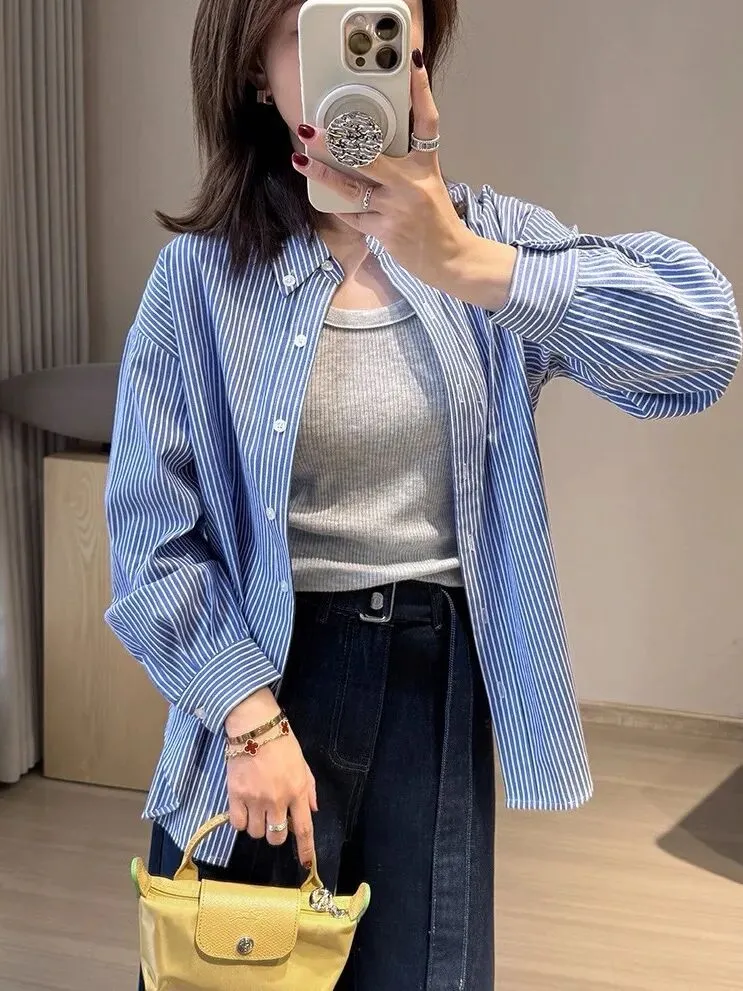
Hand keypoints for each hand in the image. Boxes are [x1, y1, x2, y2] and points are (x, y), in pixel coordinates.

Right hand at [225, 692, 318, 867]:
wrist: (255, 727)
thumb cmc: (282, 743)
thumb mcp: (302, 763)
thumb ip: (308, 788)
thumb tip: (313, 810)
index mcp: (296, 791)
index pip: (304, 828)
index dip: (306, 850)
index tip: (306, 864)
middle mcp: (277, 800)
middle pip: (276, 837)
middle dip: (276, 834)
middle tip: (273, 821)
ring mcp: (255, 799)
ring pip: (256, 833)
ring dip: (257, 826)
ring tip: (257, 809)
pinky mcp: (236, 795)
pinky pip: (238, 824)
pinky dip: (241, 821)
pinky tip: (243, 809)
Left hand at [292, 50, 517, 310]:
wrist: (449, 259)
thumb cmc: (434, 221)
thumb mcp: (427, 184)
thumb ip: (403, 166)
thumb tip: (366, 149)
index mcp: (426, 166)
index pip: (427, 122)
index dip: (422, 92)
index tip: (415, 66)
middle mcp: (412, 183)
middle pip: (369, 157)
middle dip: (335, 144)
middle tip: (310, 130)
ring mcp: (397, 208)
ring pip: (352, 188)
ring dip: (322, 174)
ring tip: (300, 160)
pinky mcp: (385, 230)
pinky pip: (353, 215)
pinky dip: (339, 207)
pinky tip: (323, 197)